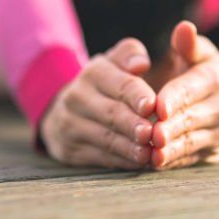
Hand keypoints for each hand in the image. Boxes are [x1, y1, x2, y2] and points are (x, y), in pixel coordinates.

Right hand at [39, 38, 156, 168]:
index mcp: (94, 73)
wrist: (66, 110)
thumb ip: (130, 55)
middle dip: (133, 125)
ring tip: (149, 154)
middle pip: (111, 113)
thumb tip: (140, 63)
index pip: (120, 84)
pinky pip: (99, 157)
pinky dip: (120, 161)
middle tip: (152, 134)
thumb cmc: (106, 84)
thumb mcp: (115, 62)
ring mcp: (70, 125)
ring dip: (128, 148)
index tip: (152, 105)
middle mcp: (77, 97)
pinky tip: (137, 163)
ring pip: (105, 138)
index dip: (137, 95)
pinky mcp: (69, 149)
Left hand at [151, 21, 218, 169]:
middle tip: (149, 133)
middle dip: (170, 127)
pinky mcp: (212, 154)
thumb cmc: (210, 76)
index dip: (175, 97)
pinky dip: (173, 162)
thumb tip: (183, 27)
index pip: (192, 89)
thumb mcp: (204, 56)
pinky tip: (155, 164)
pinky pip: (191, 158)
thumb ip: (189, 45)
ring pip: (191, 141)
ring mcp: (218, 133)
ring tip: (152, 154)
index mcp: (214, 79)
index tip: (157, 105)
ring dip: (171, 150)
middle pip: (191, 118)